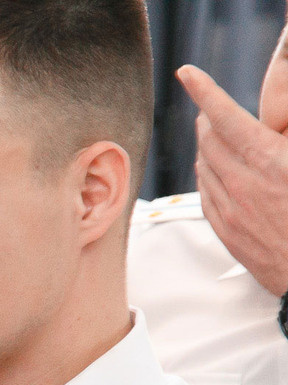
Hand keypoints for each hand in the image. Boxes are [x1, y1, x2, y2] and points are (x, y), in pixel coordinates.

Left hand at [179, 64, 287, 294]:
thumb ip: (286, 137)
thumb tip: (268, 130)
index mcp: (270, 162)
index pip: (227, 117)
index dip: (205, 91)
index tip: (187, 73)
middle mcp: (244, 184)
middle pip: (210, 140)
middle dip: (208, 118)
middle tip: (210, 108)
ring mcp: (232, 210)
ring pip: (204, 166)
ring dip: (206, 146)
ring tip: (214, 135)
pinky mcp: (227, 231)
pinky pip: (205, 195)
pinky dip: (207, 176)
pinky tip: (214, 171)